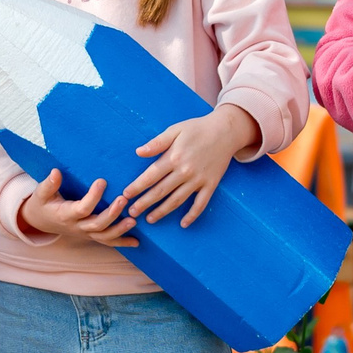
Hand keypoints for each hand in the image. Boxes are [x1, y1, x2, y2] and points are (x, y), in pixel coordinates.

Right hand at [18, 169, 139, 248]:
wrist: (41, 222)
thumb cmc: (43, 204)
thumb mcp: (41, 193)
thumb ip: (49, 184)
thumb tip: (56, 172)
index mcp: (65, 215)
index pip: (81, 208)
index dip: (92, 197)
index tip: (102, 181)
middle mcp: (77, 227)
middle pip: (97, 224)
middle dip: (111, 214)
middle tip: (124, 199)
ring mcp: (85, 234)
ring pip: (104, 236)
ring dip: (120, 230)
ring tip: (133, 221)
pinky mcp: (91, 236)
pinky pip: (107, 242)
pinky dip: (122, 242)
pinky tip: (137, 241)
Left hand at [120, 103, 260, 225]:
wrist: (226, 131)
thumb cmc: (197, 129)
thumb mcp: (175, 130)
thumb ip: (157, 143)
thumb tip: (138, 152)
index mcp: (174, 157)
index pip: (151, 176)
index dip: (137, 186)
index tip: (126, 195)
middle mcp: (185, 171)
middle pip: (161, 191)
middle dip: (144, 203)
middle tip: (131, 212)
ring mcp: (199, 180)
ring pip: (177, 200)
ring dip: (162, 211)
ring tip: (150, 219)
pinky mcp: (211, 185)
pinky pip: (200, 204)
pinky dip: (192, 215)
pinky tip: (183, 224)